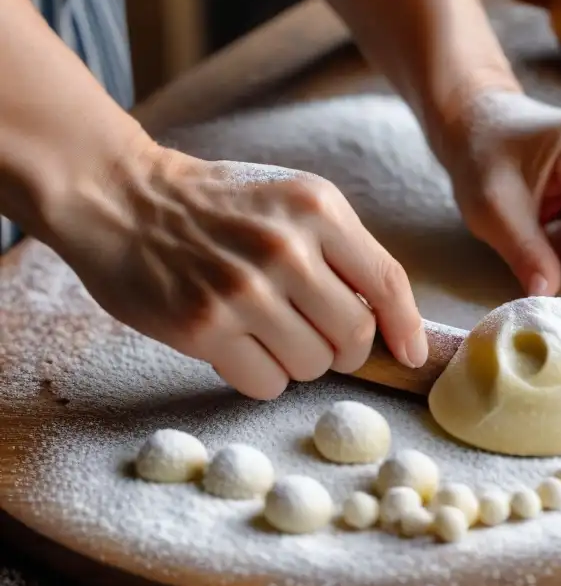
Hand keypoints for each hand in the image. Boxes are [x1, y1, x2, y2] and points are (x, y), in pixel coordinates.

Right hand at [46, 142, 425, 399]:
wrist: (124, 200)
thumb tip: (389, 321)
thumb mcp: (292, 200)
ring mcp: (244, 290)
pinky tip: (240, 347)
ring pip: (313, 366)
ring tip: (269, 332)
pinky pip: (266, 385)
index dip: (407, 328)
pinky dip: (262, 377)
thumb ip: (341, 249)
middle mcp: (286, 248)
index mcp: (318, 209)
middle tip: (318, 336)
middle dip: (345, 350)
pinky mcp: (205, 327)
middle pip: (355, 336)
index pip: (388, 283)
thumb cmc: (219, 206)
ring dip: (300, 362)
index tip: (411, 354)